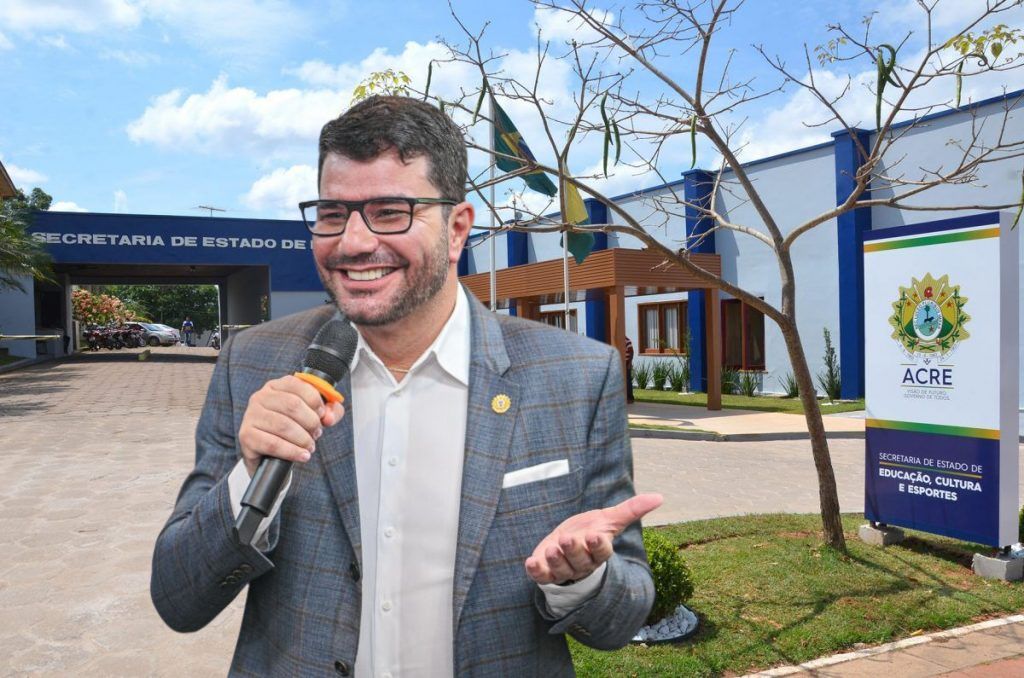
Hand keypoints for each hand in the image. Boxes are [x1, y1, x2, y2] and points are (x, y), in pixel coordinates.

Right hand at [237, 375, 344, 476]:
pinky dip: (292, 451)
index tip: (322, 414)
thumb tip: (329, 417)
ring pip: (283, 425)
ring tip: (310, 446)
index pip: (297, 384)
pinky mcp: (246, 436)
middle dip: (310, 422)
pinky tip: (302, 455)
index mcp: (276, 386)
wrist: (269, 456)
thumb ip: (330, 411)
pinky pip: (272, 444)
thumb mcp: (314, 416)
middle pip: (292, 405)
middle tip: (316, 434)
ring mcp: (251, 416)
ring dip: (303, 438)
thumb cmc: (292, 430)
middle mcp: (260, 397)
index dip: (314, 400)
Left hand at [525, 493, 662, 584]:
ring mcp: (563, 569)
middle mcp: (582, 563)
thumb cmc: (589, 531)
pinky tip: (531, 563)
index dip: (598, 545)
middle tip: (567, 539)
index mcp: (598, 550)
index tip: (596, 535)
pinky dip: (536, 571)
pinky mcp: (546, 572)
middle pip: (580, 561)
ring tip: (551, 549)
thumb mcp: (608, 518)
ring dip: (556, 560)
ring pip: (562, 569)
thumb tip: (660, 497)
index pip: (602, 551)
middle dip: (574, 551)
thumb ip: (631, 510)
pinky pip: (542, 576)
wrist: (566, 546)